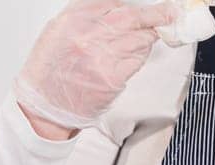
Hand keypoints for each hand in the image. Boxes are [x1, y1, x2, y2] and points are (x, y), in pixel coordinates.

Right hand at [13, 0, 178, 135]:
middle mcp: (88, 35)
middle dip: (155, 14)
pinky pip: (137, 60)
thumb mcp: (58, 30)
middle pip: (132, 17)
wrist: (45, 103)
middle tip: (169, 13)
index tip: (142, 7)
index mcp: (73, 20)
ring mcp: (102, 56)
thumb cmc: (50, 69)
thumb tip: (114, 8)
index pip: (112, 3)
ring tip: (144, 39)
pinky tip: (133, 56)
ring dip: (147, 38)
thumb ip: (85, 16)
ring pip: (140, 39)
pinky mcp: (113, 77)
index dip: (131, 6)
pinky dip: (140, 56)